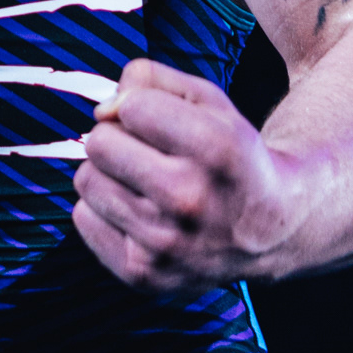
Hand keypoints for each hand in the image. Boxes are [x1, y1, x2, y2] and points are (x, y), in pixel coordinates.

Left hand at [72, 57, 303, 292]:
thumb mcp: (208, 99)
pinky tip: (141, 214)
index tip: (165, 124)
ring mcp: (165, 243)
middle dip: (119, 139)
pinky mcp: (143, 274)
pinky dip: (104, 210)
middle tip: (152, 155)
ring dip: (110, 175)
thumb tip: (102, 110)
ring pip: (87, 179)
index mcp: (217, 149)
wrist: (269, 230)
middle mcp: (190, 199)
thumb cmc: (229, 154)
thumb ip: (149, 78)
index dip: (141, 108)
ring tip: (148, 185)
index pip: (132, 107)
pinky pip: (83, 218)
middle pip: (99, 143)